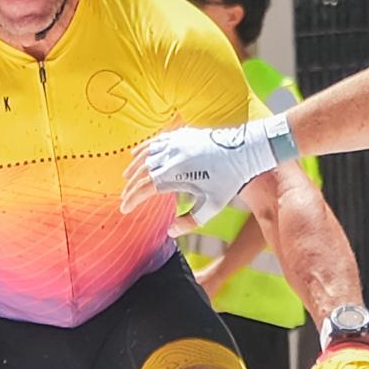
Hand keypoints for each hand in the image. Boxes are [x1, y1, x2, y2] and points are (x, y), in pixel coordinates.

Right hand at [126, 115, 288, 217]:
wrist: (243, 151)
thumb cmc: (229, 181)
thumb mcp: (212, 206)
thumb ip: (191, 221)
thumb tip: (170, 232)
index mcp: (176, 175)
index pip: (146, 189)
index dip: (132, 199)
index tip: (125, 208)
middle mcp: (172, 157)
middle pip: (142, 172)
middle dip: (131, 186)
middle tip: (125, 197)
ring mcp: (175, 144)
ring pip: (146, 156)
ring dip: (134, 168)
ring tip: (126, 178)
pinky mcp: (181, 135)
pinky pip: (156, 142)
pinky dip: (143, 149)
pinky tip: (136, 155)